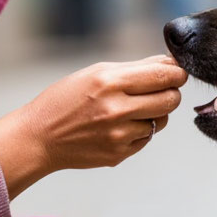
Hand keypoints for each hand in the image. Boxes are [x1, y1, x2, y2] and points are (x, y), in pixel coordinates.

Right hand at [0, 55, 186, 195]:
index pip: (164, 75)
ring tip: (131, 108)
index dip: (177, 73)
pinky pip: (146, 138)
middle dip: (170, 92)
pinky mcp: (119, 154)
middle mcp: (117, 109)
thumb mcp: (96, 73)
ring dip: (154, 113)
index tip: (177, 72)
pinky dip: (140, 130)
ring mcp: (119, 134)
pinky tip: (119, 125)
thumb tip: (170, 63)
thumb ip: (136, 68)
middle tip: (159, 90)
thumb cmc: (66, 99)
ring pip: (162, 120)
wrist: (39, 137)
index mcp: (110, 82)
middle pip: (171, 99)